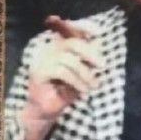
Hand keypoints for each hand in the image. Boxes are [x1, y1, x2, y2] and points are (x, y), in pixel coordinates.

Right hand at [19, 16, 104, 139]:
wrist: (46, 112)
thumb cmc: (64, 91)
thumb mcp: (81, 71)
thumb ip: (87, 57)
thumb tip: (98, 42)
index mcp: (55, 45)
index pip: (68, 29)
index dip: (81, 27)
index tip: (97, 32)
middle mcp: (46, 49)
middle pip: (71, 43)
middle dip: (90, 53)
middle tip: (102, 66)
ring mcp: (40, 60)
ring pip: (69, 59)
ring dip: (85, 74)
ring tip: (93, 86)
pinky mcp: (38, 72)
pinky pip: (62, 71)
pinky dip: (76, 81)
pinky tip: (83, 90)